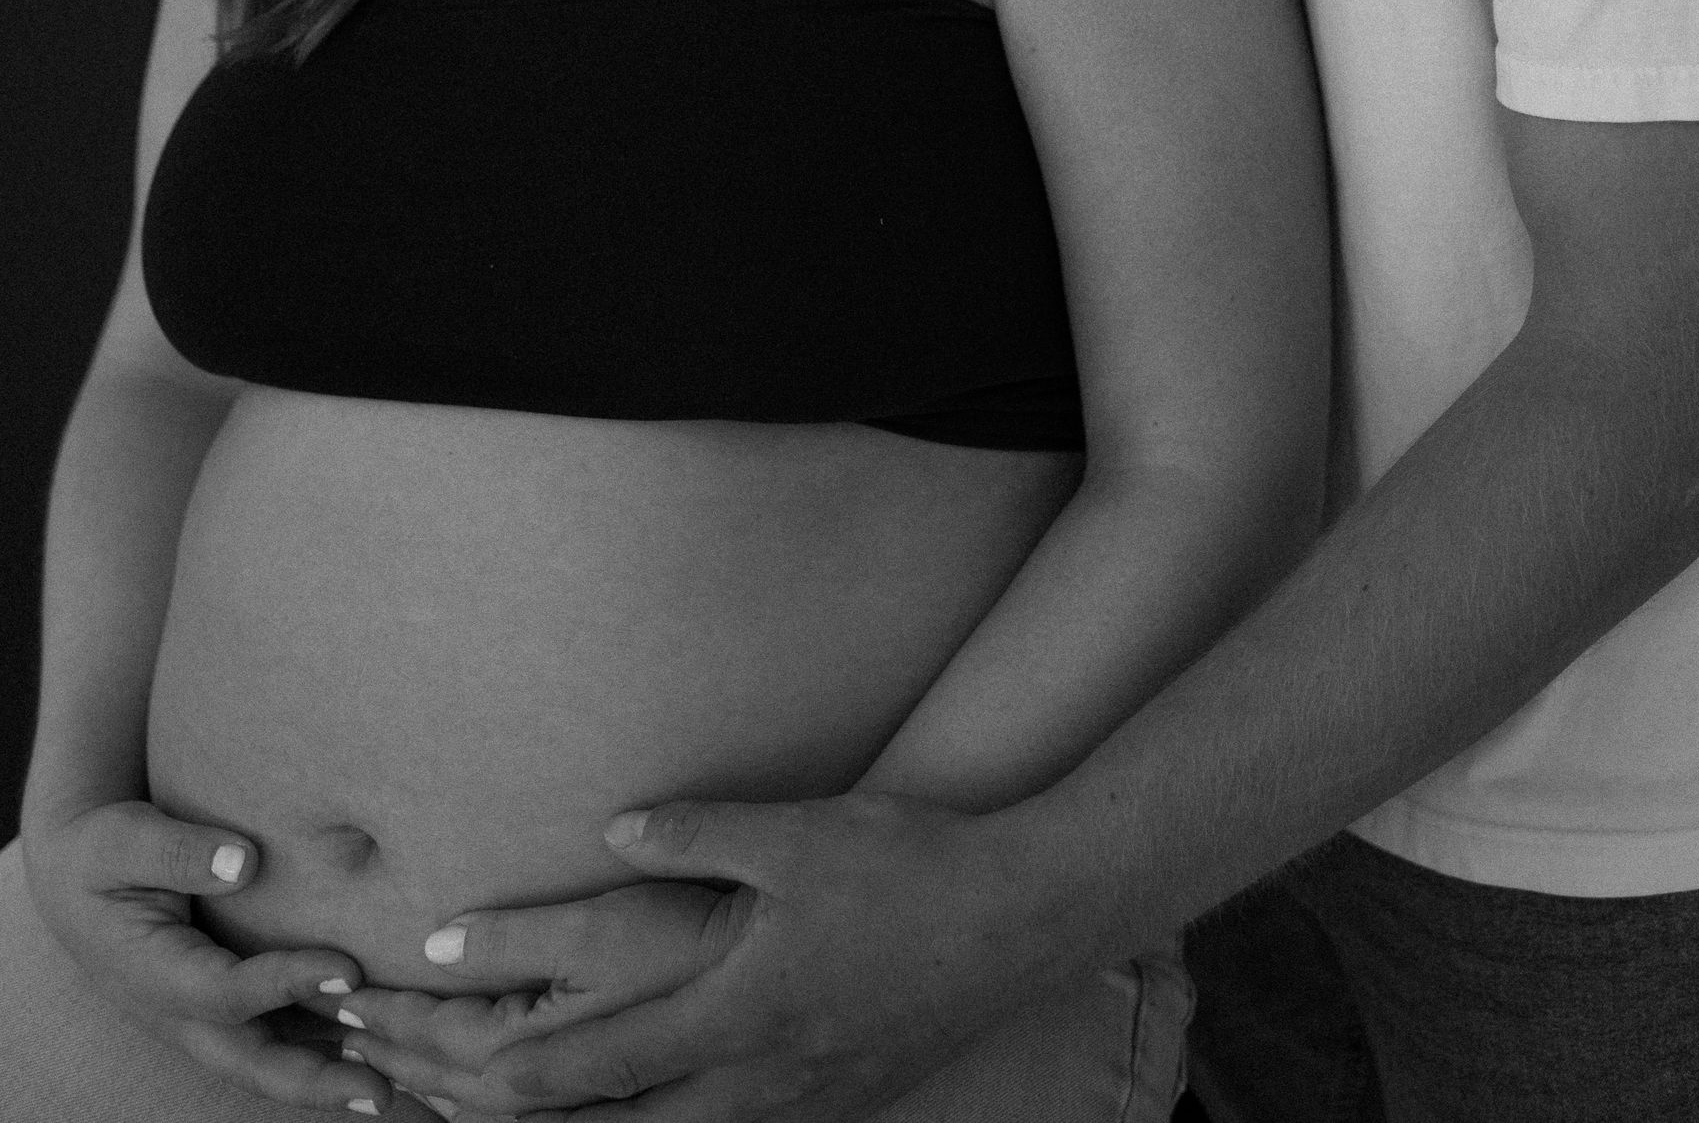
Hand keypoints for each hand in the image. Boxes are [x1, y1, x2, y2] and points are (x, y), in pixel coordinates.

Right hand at [22, 799, 390, 1110]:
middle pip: (253, 1061)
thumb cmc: (103, 853)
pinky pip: (281, 1039)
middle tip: (383, 1091)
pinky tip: (384, 1050)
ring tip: (403, 1082)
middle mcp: (182, 1013)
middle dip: (317, 1083)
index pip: (224, 994)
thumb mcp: (122, 841)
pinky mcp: (228, 1008)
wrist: (79, 879)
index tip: (347, 967)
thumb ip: (178, 852)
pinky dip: (329, 1050)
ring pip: (273, 1061)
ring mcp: (205, 1018)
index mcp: (153, 976)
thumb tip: (244, 862)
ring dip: (334, 1077)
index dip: (284, 985)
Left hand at [342, 792, 1069, 1121]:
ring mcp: (799, 1102)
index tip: (455, 1049)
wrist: (1018, 921)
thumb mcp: (796, 833)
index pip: (593, 1065)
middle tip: (453, 1108)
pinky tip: (664, 1114)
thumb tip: (612, 832)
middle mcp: (755, 1077)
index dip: (508, 1065)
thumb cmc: (907, 866)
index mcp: (733, 1010)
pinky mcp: (838, 1104)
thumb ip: (696, 834)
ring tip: (544, 1120)